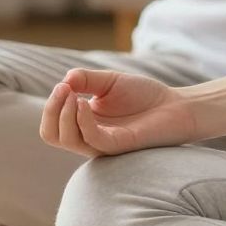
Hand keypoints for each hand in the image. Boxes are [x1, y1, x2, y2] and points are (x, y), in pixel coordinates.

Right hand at [38, 68, 198, 156]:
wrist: (175, 105)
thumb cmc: (144, 95)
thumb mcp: (109, 81)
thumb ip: (86, 80)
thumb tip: (64, 80)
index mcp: (83, 123)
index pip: (52, 123)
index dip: (51, 104)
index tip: (63, 84)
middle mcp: (88, 137)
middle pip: (51, 135)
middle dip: (50, 111)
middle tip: (63, 89)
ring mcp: (102, 143)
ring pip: (67, 139)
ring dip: (63, 114)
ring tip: (72, 94)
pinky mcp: (118, 145)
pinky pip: (92, 139)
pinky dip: (82, 120)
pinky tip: (84, 103)